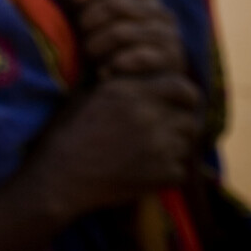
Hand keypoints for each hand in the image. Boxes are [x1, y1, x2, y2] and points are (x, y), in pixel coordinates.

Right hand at [31, 73, 201, 215]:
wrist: (61, 176)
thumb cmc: (68, 131)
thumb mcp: (86, 94)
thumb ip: (119, 81)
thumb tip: (139, 74)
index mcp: (129, 92)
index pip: (183, 87)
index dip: (182, 95)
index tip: (173, 103)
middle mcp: (149, 116)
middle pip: (190, 119)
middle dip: (178, 124)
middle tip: (160, 131)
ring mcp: (159, 148)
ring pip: (186, 145)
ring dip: (172, 147)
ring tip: (145, 151)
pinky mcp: (162, 175)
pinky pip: (179, 170)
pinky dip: (166, 171)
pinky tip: (141, 170)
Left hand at [65, 0, 186, 78]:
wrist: (130, 88)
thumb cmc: (106, 47)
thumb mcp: (90, 20)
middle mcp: (161, 13)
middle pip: (116, 4)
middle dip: (89, 19)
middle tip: (80, 33)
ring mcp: (169, 36)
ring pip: (121, 32)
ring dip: (97, 44)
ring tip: (89, 54)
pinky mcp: (172, 61)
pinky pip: (138, 57)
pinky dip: (115, 64)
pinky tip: (104, 72)